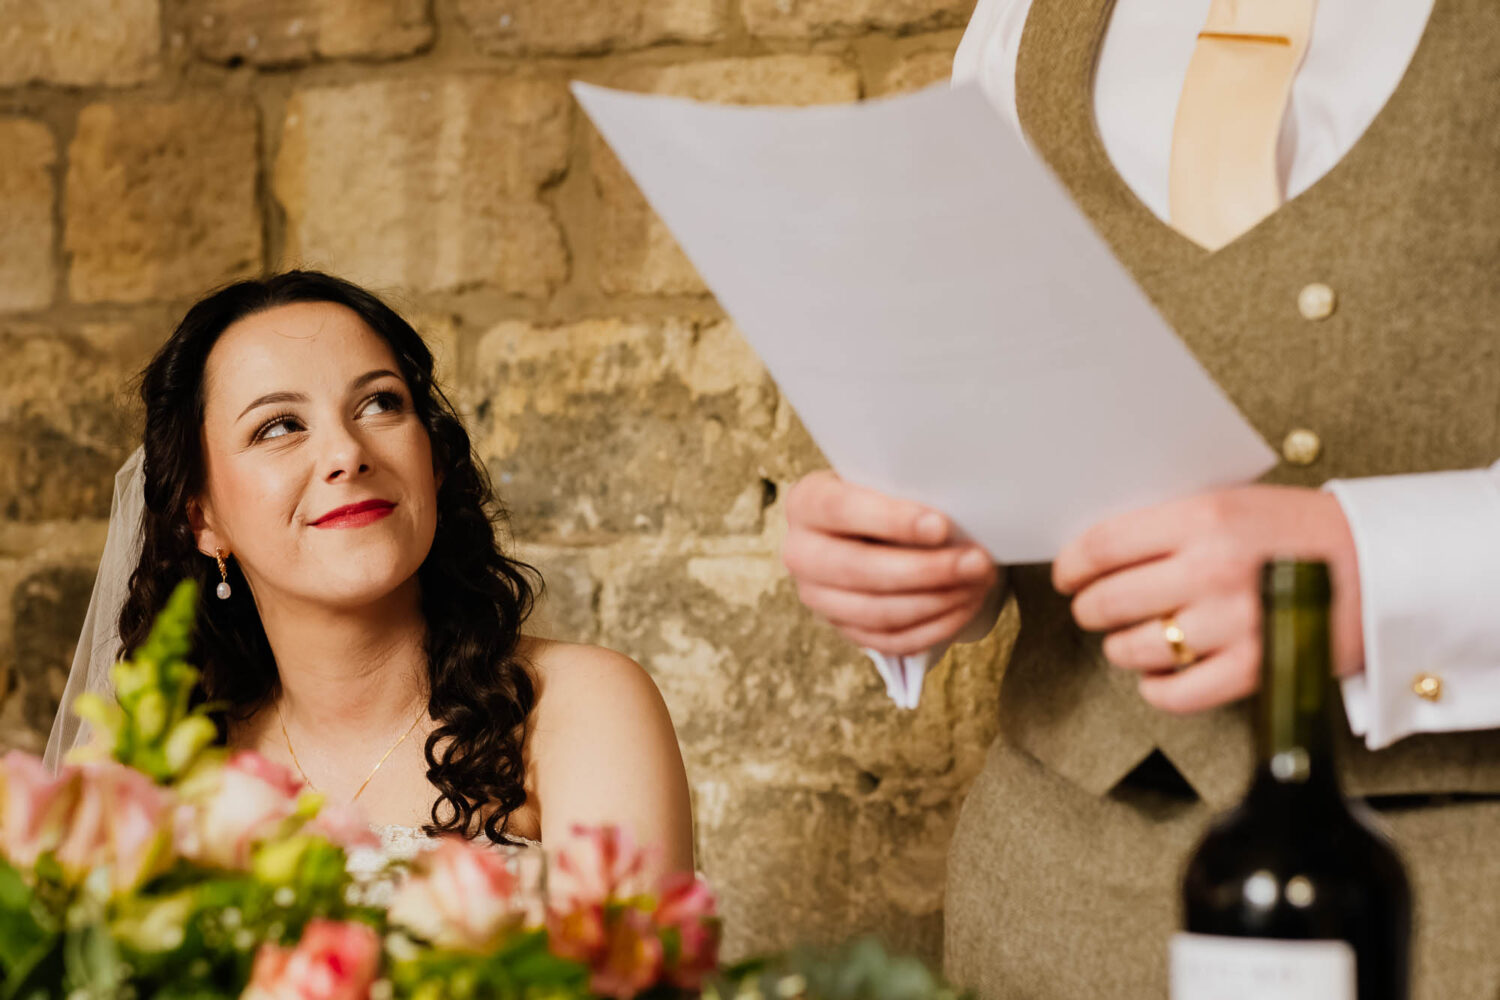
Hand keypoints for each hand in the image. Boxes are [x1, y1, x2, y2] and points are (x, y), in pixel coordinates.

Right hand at [782, 471, 998, 655]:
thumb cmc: (885, 493)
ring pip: (877, 612)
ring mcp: (818, 597)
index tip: (941, 526)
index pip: (841, 510)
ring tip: (978, 583)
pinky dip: (933, 627)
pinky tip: (964, 607)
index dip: (891, 520)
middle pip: (859, 570)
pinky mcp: (844, 628)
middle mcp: (801, 552)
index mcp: (806, 502)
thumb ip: (906, 489)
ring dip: (937, 601)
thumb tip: (957, 510)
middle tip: (976, 562)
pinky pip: (889, 640)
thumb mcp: (886, 478)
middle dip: (925, 570)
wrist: (871, 524)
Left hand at [1052, 485, 1363, 713]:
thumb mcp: (1230, 502)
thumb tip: (1093, 552)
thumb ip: (1168, 523)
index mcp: (1203, 517)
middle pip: (1107, 601)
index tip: (1067, 577)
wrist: (1376, 564)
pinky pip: (1174, 694)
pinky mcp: (1254, 670)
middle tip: (1095, 608)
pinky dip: (1156, 688)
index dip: (1071, 567)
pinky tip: (1162, 673)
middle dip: (1090, 609)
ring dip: (1121, 647)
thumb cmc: (1293, 531)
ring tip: (1133, 637)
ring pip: (1134, 648)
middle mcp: (1213, 569)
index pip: (1102, 546)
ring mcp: (1234, 624)